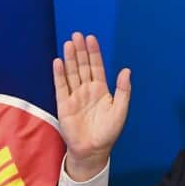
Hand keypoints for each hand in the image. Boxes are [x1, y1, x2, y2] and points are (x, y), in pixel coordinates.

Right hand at [52, 32, 131, 181]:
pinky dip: (59, 74)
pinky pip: (61, 86)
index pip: (96, 67)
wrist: (93, 150)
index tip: (91, 38)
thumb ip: (123, 91)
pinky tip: (58, 62)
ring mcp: (74, 96)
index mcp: (101, 90)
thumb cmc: (108, 132)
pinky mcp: (63, 104)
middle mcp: (87, 90)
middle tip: (77, 35)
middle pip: (82, 66)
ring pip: (71, 73)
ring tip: (68, 43)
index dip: (94, 53)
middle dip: (80, 51)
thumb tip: (126, 70)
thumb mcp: (120, 110)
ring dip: (70, 59)